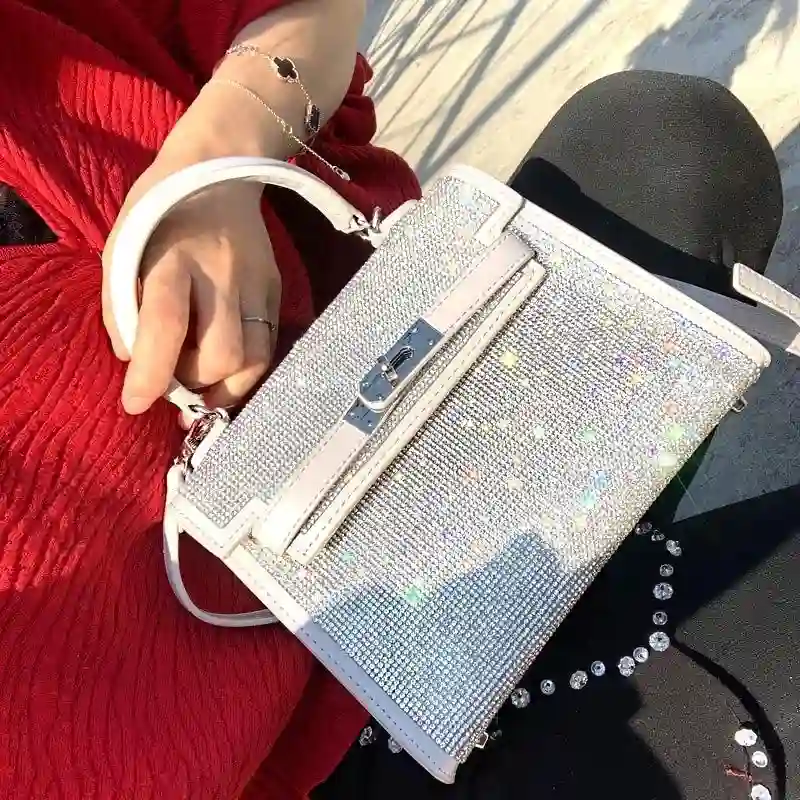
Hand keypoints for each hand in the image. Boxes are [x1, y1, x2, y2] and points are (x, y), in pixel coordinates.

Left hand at [102, 146, 280, 415]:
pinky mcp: (276, 291)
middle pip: (222, 354)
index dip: (151, 373)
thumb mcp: (122, 244)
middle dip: (195, 382)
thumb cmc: (160, 209)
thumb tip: (132, 359)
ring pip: (255, 360)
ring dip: (226, 387)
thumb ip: (119, 303)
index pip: (166, 324)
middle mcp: (222, 275)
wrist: (222, 167)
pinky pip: (268, 348)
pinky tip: (226, 368)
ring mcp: (257, 285)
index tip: (135, 404)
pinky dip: (245, 371)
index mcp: (173, 258)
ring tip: (204, 384)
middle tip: (177, 379)